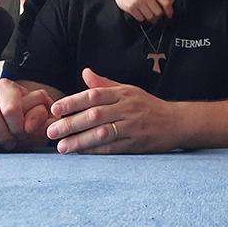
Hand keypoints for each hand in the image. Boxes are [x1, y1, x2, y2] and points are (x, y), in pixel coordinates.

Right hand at [0, 79, 54, 151]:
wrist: (1, 123)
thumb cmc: (20, 120)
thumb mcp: (37, 117)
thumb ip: (40, 116)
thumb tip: (30, 124)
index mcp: (7, 87)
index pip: (11, 110)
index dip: (18, 128)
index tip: (21, 135)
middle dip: (1, 136)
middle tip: (9, 144)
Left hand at [46, 68, 174, 153]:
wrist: (176, 122)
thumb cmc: (148, 106)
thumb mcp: (128, 90)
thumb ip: (104, 84)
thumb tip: (85, 72)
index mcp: (123, 93)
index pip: (94, 95)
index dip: (73, 101)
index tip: (55, 109)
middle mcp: (128, 108)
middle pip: (95, 115)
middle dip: (71, 123)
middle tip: (51, 131)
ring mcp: (133, 127)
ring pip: (102, 133)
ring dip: (80, 141)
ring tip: (61, 147)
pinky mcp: (138, 144)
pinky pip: (113, 148)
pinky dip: (96, 151)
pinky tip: (81, 153)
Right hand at [111, 0, 173, 21]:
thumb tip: (167, 10)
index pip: (166, 3)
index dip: (169, 11)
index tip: (169, 15)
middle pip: (158, 12)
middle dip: (157, 16)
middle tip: (154, 15)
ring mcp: (138, 1)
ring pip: (150, 17)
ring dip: (149, 18)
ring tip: (146, 13)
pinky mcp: (131, 7)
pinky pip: (140, 18)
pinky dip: (141, 18)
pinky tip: (139, 12)